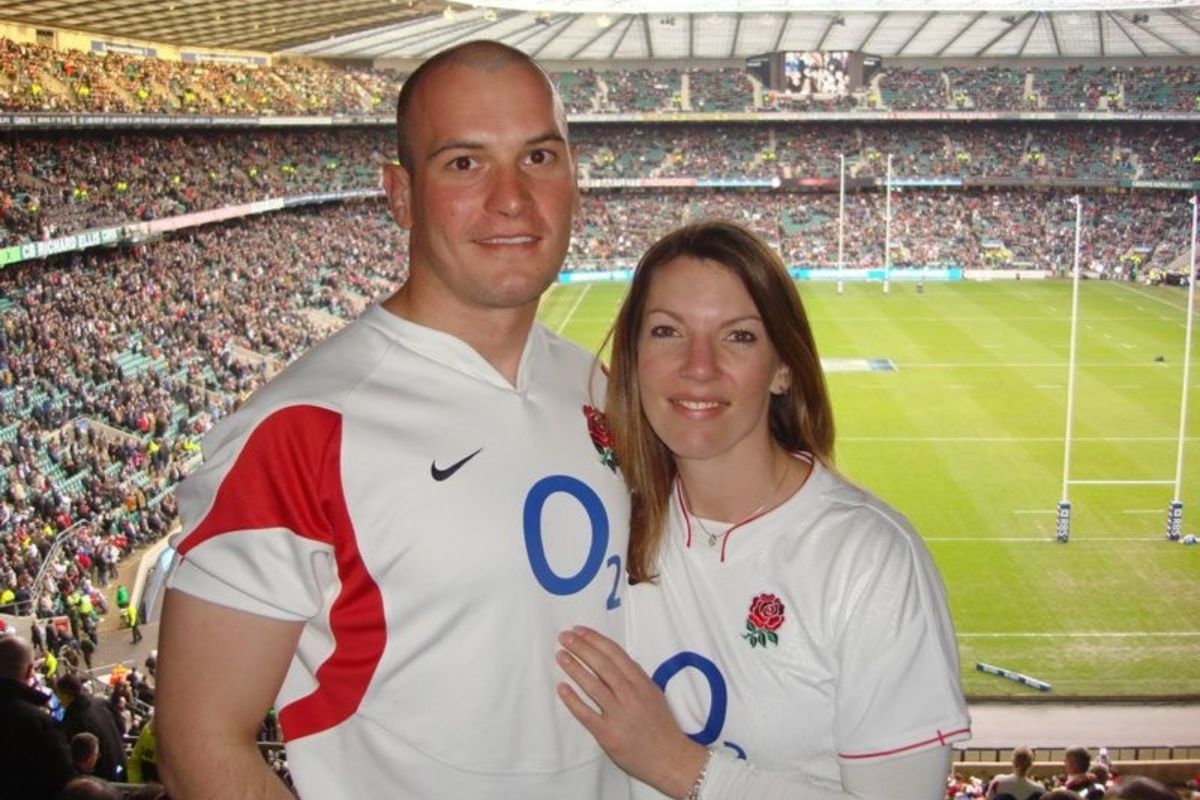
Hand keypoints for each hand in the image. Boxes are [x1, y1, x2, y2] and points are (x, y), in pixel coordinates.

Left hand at [556, 625, 707, 797]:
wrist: (670, 760)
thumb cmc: (661, 726)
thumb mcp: (654, 695)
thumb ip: (635, 678)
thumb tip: (613, 660)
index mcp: (642, 683)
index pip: (616, 654)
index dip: (595, 640)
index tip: (579, 631)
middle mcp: (631, 696)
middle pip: (603, 665)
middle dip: (582, 648)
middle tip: (564, 637)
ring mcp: (619, 715)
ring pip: (593, 686)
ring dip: (575, 668)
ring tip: (560, 655)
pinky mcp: (608, 735)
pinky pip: (586, 714)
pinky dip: (572, 700)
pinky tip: (561, 688)